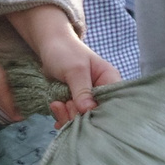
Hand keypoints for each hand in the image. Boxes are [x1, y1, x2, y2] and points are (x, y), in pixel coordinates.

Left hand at [8, 3, 118, 122]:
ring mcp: (88, 99)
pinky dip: (62, 117)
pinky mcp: (76, 104)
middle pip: (98, 115)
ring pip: (83, 118)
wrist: (49, 47)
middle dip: (79, 114)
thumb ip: (82, 90)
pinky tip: (55, 107)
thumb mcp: (75, 70)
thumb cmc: (65, 52)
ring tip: (57, 103)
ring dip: (68, 116)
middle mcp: (102, 92)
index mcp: (110, 80)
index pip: (114, 104)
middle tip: (66, 103)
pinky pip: (72, 118)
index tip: (81, 109)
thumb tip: (87, 110)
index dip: (99, 112)